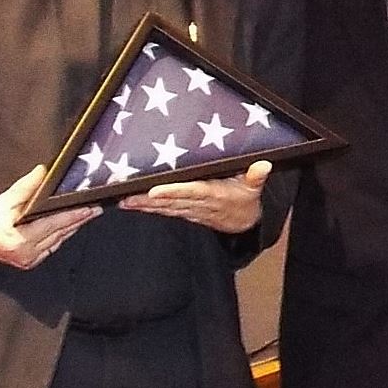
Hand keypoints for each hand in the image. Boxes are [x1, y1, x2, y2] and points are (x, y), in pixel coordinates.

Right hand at [0, 165, 99, 269]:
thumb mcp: (4, 201)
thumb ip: (26, 188)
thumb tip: (43, 172)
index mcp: (19, 241)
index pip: (53, 225)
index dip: (73, 216)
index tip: (88, 207)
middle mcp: (25, 254)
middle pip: (59, 234)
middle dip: (78, 221)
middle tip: (95, 208)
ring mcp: (27, 261)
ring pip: (58, 242)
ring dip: (72, 228)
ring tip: (87, 215)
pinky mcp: (27, 262)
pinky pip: (51, 248)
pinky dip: (61, 236)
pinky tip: (70, 226)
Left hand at [118, 160, 270, 233]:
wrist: (244, 223)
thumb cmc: (246, 197)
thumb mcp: (254, 186)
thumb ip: (256, 175)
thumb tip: (264, 164)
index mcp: (214, 194)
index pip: (191, 192)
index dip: (173, 192)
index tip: (155, 191)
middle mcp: (199, 204)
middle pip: (170, 202)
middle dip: (148, 200)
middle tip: (127, 196)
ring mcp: (190, 210)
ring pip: (164, 208)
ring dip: (143, 206)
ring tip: (124, 201)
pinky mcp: (185, 213)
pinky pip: (164, 211)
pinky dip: (148, 209)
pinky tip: (132, 205)